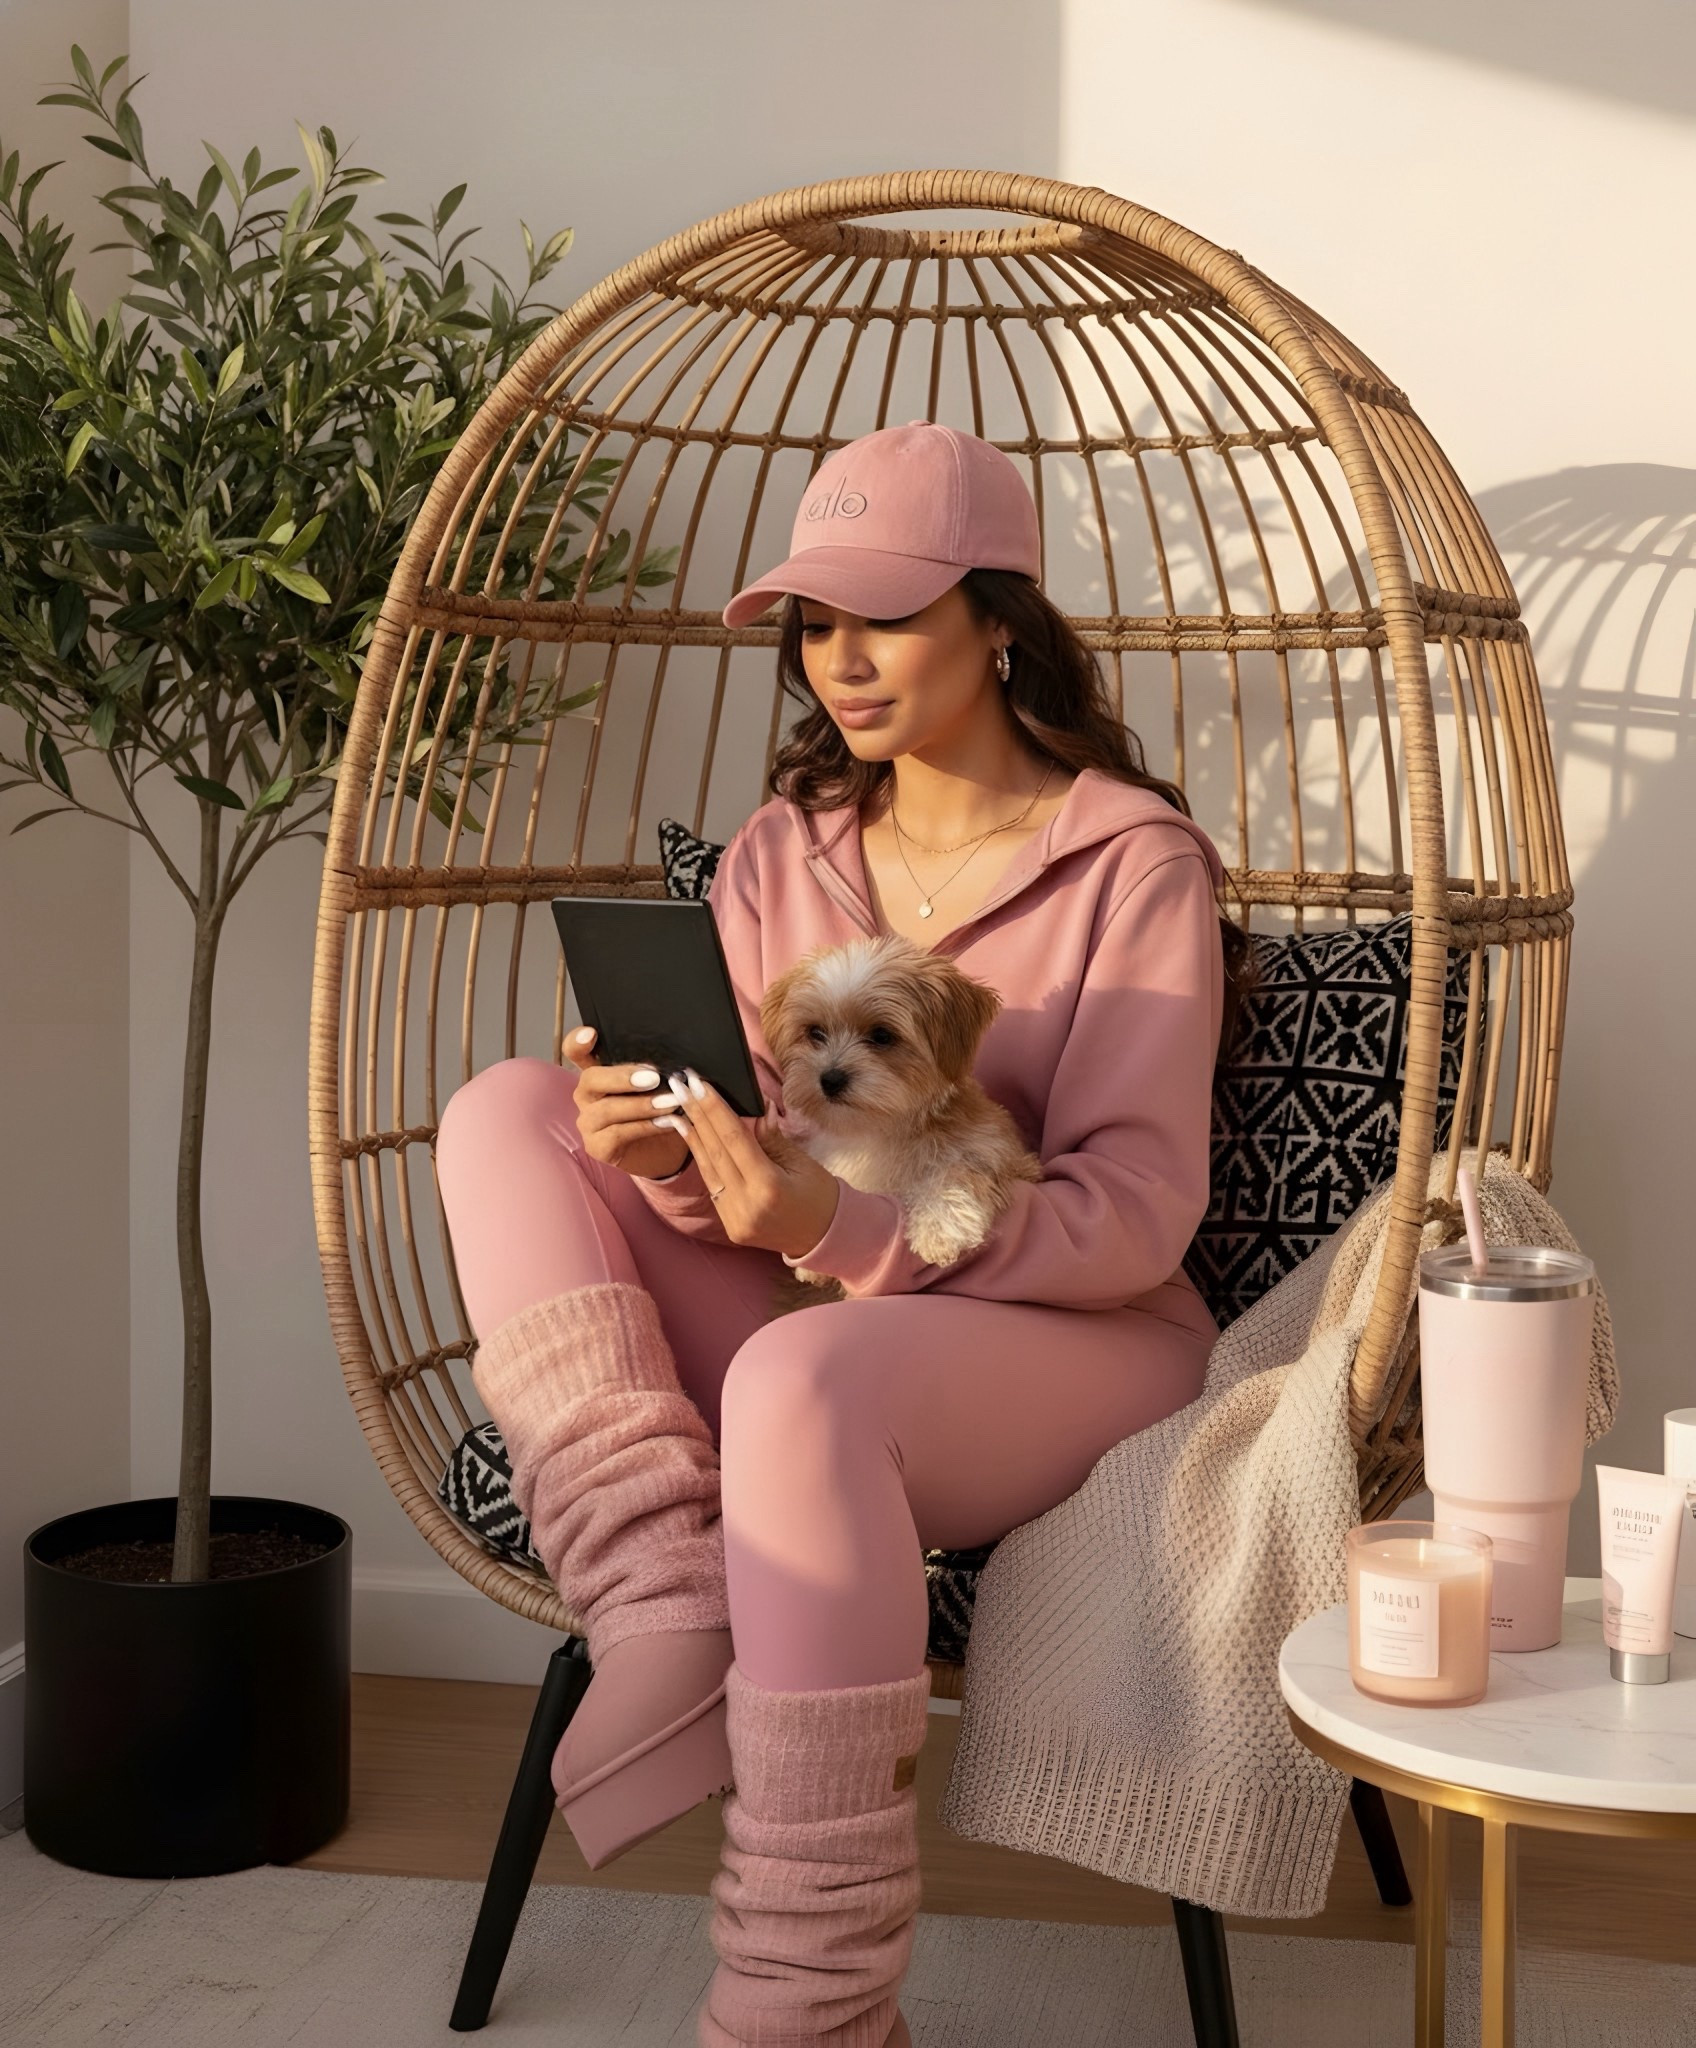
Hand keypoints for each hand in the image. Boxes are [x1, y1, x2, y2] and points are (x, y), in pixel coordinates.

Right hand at [564, 1026, 692, 1181]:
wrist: (663, 1148)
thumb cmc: (658, 1108)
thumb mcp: (659, 1084)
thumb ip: (657, 1070)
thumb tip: (673, 1061)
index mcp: (598, 1072)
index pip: (576, 1052)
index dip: (578, 1041)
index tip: (592, 1034)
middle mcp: (587, 1095)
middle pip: (591, 1079)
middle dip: (623, 1077)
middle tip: (654, 1077)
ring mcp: (588, 1121)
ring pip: (606, 1110)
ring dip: (641, 1105)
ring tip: (671, 1103)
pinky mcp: (597, 1146)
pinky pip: (617, 1134)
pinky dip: (646, 1127)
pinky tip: (669, 1123)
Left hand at [654, 1068, 840, 1259]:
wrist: (825, 1238)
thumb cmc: (820, 1195)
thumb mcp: (800, 1161)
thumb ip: (771, 1137)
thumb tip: (755, 1106)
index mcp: (768, 1187)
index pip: (734, 1139)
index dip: (714, 1108)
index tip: (697, 1082)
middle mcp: (746, 1206)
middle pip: (715, 1151)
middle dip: (696, 1115)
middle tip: (679, 1085)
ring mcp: (735, 1219)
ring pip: (707, 1169)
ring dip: (691, 1136)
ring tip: (676, 1108)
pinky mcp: (730, 1226)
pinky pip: (712, 1186)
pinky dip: (702, 1159)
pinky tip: (691, 1137)